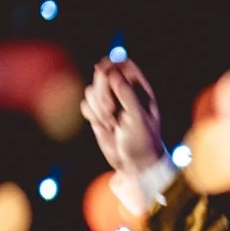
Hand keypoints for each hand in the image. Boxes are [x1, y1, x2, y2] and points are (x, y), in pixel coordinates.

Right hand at [79, 58, 168, 188]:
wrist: (134, 165)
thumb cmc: (143, 142)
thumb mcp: (138, 118)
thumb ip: (127, 96)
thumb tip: (114, 75)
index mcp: (141, 90)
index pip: (125, 65)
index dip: (113, 65)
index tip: (105, 71)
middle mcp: (125, 93)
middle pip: (104, 75)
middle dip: (103, 91)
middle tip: (110, 109)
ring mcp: (110, 103)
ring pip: (92, 90)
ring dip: (97, 106)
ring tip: (111, 123)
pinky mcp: (98, 114)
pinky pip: (86, 104)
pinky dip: (91, 114)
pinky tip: (104, 126)